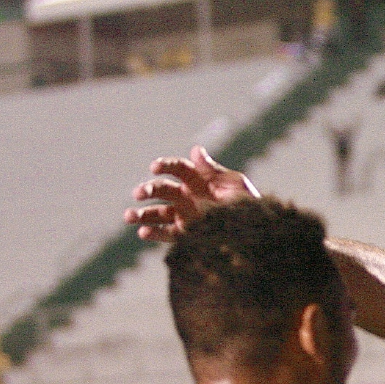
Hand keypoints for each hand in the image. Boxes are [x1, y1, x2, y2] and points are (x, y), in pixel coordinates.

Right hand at [123, 145, 259, 242]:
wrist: (256, 231)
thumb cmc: (248, 204)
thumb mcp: (235, 184)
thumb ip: (213, 169)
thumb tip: (196, 150)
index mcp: (197, 179)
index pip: (175, 168)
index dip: (164, 166)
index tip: (155, 168)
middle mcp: (186, 195)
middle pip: (161, 190)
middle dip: (148, 190)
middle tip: (139, 194)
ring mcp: (184, 214)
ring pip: (157, 212)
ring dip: (141, 214)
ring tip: (128, 217)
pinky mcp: (186, 234)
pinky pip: (166, 233)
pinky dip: (154, 233)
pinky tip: (143, 233)